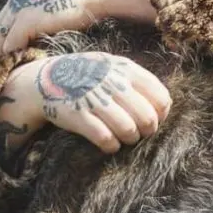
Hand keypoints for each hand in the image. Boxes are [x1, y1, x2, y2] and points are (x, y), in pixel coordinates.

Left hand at [0, 0, 157, 62]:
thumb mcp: (46, 14)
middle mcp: (13, 5)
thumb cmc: (74, 9)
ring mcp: (19, 12)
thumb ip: (32, 25)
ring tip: (10, 76)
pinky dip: (13, 58)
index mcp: (15, 2)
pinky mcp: (28, 20)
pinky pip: (11, 45)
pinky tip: (21, 68)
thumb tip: (25, 46)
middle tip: (0, 76)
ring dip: (2, 61)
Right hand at [0, 52, 171, 154]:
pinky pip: (105, 139)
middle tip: (141, 133)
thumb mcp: (114, 67)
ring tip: (126, 138)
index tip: (156, 118)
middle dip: (147, 130)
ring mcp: (94, 99)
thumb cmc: (89, 75)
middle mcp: (111, 82)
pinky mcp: (78, 116)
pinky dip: (112, 146)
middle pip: (146, 117)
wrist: (47, 80)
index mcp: (125, 68)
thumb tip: (165, 106)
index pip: (159, 96)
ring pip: (128, 130)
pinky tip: (110, 144)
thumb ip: (138, 81)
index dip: (162, 113)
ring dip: (130, 139)